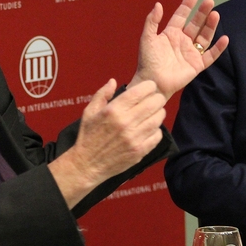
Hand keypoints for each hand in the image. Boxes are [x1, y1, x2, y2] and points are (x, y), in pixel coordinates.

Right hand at [48, 79, 166, 207]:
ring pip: (158, 118)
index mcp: (114, 110)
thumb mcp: (89, 112)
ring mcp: (134, 138)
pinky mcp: (140, 151)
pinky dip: (156, 130)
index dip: (149, 86)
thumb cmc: (88, 136)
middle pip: (154, 103)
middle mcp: (125, 122)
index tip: (149, 87)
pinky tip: (149, 129)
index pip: (140, 91)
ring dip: (158, 113)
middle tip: (154, 100)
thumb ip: (102, 94)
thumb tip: (113, 81)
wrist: (87, 164)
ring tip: (152, 113)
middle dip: (157, 99)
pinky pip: (157, 135)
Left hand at [129, 0, 229, 100]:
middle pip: (195, 24)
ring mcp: (191, 53)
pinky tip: (224, 39)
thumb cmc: (147, 61)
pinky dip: (218, 48)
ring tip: (215, 14)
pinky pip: (210, 56)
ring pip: (204, 37)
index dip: (187, 7)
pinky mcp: (197, 65)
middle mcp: (182, 42)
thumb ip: (152, 21)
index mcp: (170, 34)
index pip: (181, 17)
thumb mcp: (147, 38)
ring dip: (210, 26)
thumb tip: (158, 4)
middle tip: (209, 1)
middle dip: (202, 13)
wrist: (152, 82)